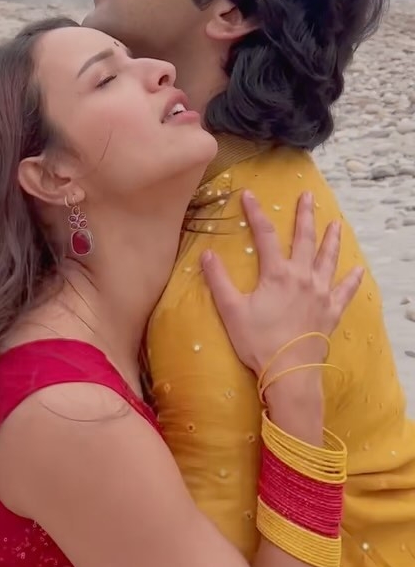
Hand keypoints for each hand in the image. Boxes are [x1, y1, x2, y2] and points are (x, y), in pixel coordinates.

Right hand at [201, 190, 363, 378]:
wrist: (289, 371)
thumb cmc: (258, 342)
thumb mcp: (231, 310)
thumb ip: (218, 280)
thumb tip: (207, 254)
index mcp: (277, 274)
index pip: (265, 235)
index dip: (255, 213)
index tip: (249, 195)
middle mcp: (302, 277)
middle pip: (305, 239)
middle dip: (305, 215)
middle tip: (307, 196)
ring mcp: (320, 293)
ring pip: (329, 259)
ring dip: (332, 239)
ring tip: (336, 223)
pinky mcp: (331, 311)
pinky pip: (345, 291)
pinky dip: (352, 280)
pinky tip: (358, 270)